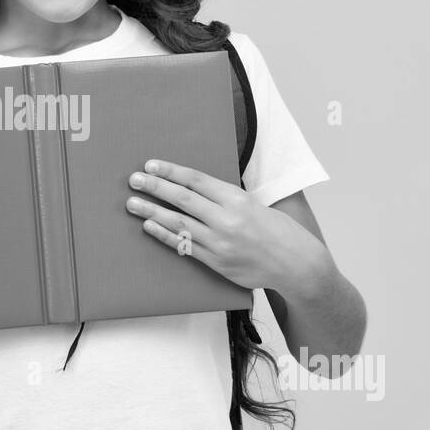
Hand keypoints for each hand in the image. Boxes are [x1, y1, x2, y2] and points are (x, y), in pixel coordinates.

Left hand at [124, 158, 323, 292]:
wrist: (296, 264)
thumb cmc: (278, 231)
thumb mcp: (255, 204)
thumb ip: (226, 198)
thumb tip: (195, 187)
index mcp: (238, 199)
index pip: (196, 180)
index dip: (171, 171)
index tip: (151, 165)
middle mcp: (227, 219)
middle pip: (182, 199)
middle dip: (155, 187)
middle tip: (134, 180)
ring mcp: (220, 242)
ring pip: (178, 223)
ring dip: (152, 211)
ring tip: (132, 202)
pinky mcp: (217, 262)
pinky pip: (184, 246)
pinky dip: (164, 235)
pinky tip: (149, 226)